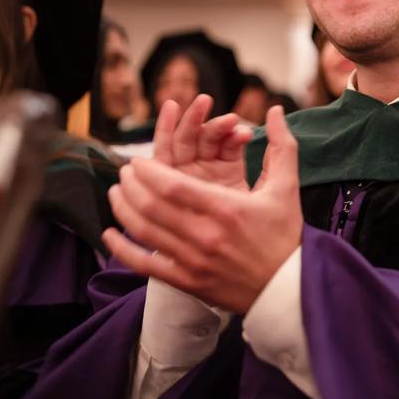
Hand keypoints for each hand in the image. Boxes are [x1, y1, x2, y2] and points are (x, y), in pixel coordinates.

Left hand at [103, 106, 303, 312]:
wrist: (288, 288)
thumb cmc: (286, 235)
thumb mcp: (286, 187)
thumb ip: (281, 145)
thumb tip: (275, 110)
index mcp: (226, 209)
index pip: (172, 186)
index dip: (148, 171)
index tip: (138, 162)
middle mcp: (205, 235)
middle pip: (152, 206)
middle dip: (132, 185)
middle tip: (125, 172)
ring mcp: (193, 261)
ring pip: (144, 231)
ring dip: (123, 208)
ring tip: (116, 192)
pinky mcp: (187, 282)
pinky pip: (146, 266)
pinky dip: (123, 249)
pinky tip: (110, 235)